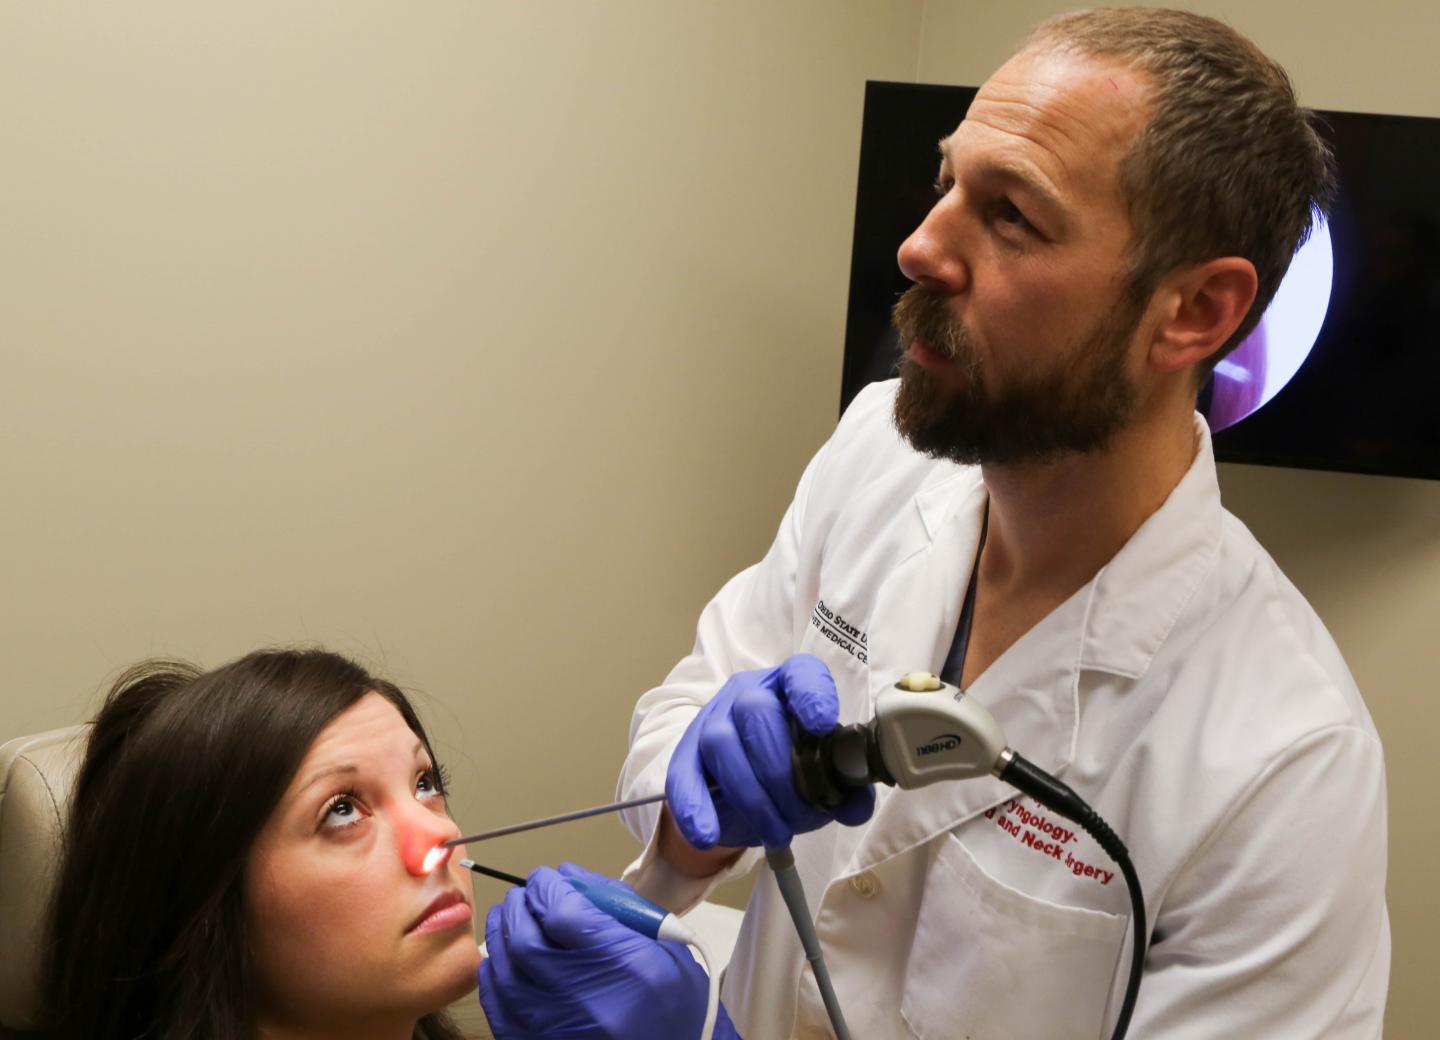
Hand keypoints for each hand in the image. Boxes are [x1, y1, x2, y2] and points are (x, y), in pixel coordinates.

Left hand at [479, 863, 739, 1039]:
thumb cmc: (677, 1000)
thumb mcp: (665, 943)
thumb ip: (615, 903)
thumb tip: (565, 875)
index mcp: (627, 966)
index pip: (564, 913)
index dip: (547, 887)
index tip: (547, 878)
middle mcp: (588, 1001)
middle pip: (527, 941)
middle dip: (520, 907)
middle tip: (525, 895)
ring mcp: (558, 1031)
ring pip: (506, 972)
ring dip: (502, 936)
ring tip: (509, 918)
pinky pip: (500, 1010)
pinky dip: (495, 978)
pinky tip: (502, 960)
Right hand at [666, 653, 874, 849]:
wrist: (743, 783)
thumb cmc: (793, 766)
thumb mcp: (823, 772)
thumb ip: (846, 787)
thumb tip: (856, 806)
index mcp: (789, 686)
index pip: (801, 673)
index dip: (812, 694)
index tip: (822, 725)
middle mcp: (748, 693)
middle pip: (756, 710)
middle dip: (782, 771)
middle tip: (803, 815)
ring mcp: (713, 720)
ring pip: (721, 742)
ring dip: (751, 796)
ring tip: (776, 831)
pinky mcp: (686, 754)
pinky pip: (682, 775)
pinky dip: (693, 806)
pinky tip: (707, 834)